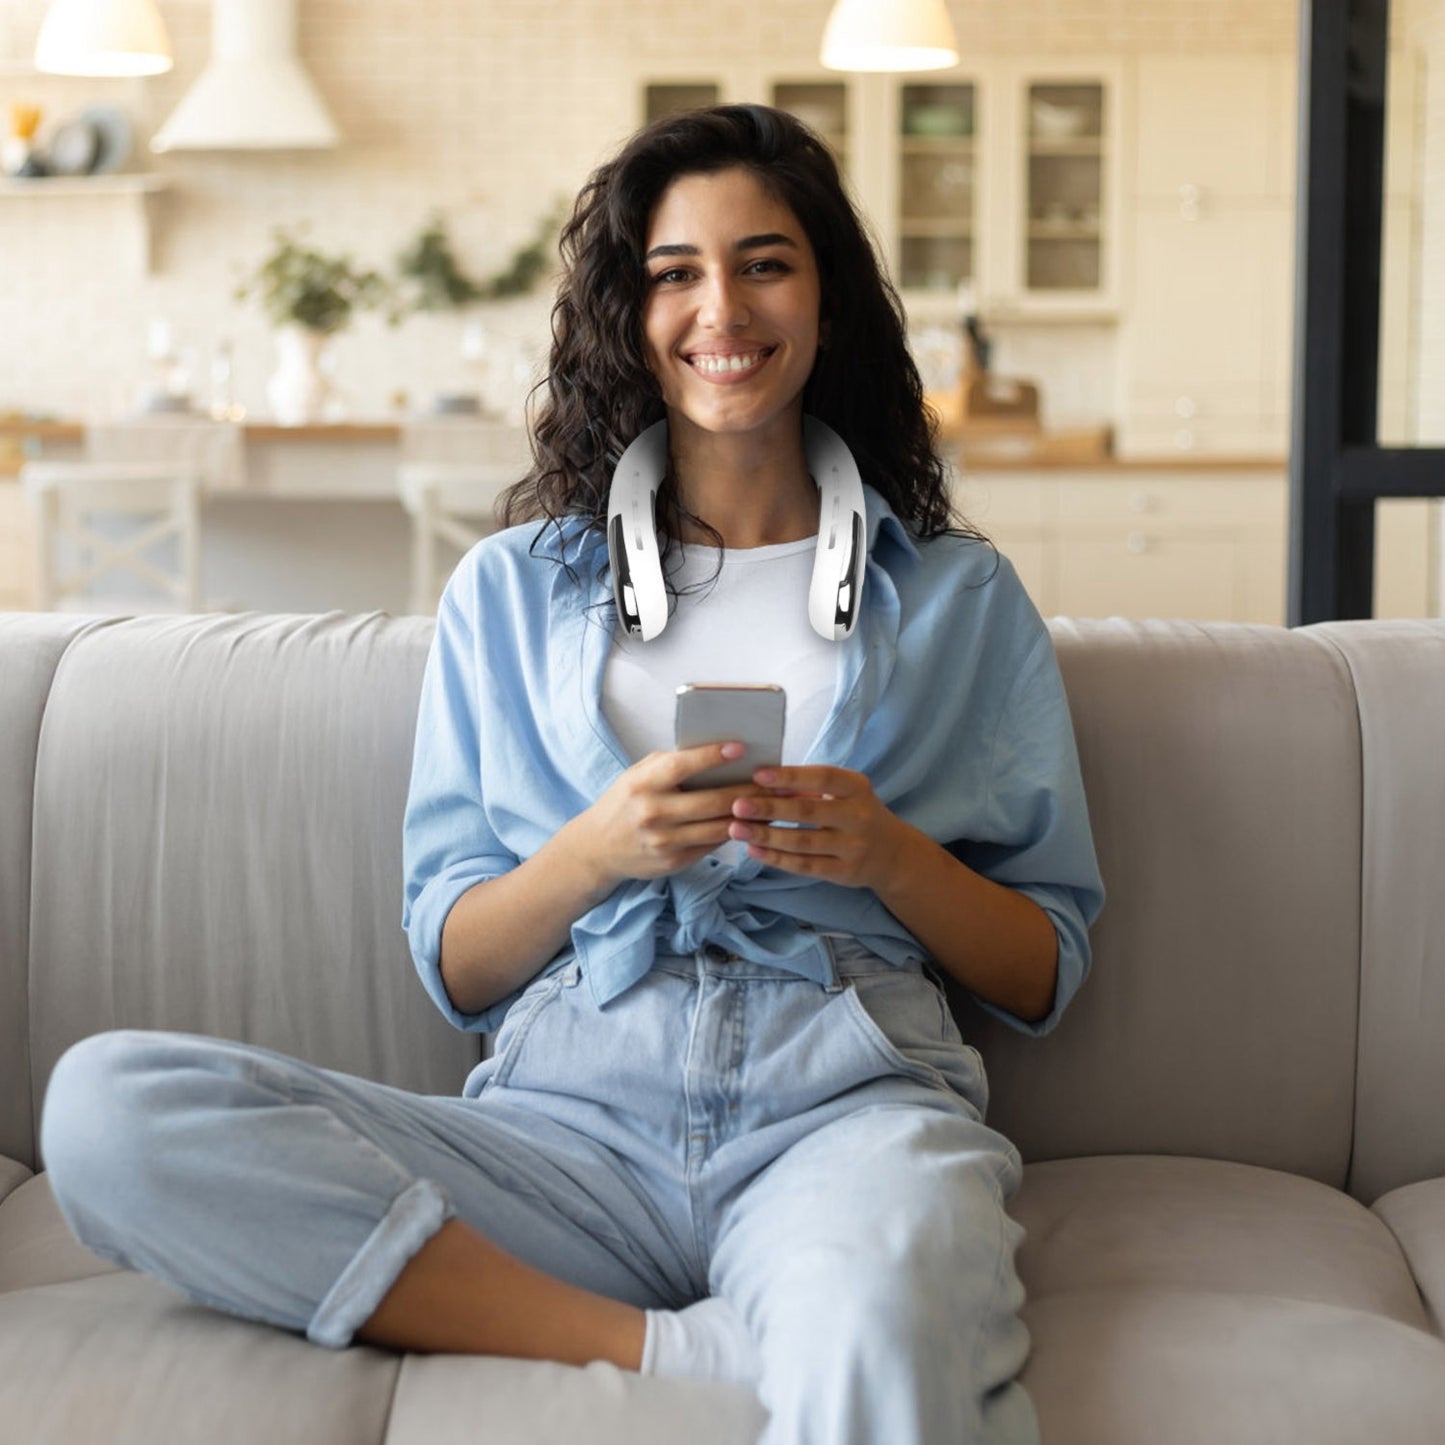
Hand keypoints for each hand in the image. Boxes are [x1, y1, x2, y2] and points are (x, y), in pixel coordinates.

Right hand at [571, 743, 767, 887]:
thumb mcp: (638, 775)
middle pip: (712, 801)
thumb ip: (670, 764)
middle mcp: (653, 813)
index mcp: (643, 784)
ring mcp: (664, 841)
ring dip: (751, 815)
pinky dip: (737, 831)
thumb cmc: (626, 802)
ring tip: (776, 802)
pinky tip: (755, 822)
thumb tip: (717, 753)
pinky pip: (713, 843)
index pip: (681, 766)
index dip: (712, 756)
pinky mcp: (674, 862)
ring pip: (719, 826)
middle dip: (749, 790)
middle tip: (777, 781)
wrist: (598, 848)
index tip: (740, 747)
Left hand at [726, 765, 908, 889]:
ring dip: (766, 836)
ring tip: (736, 829)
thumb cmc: (856, 813)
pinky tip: (753, 851)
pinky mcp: (844, 872)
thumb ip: (812, 785)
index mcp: (857, 788)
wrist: (892, 853)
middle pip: (808, 812)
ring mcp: (853, 847)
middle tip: (737, 805)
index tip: (758, 775)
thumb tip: (762, 779)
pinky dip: (776, 859)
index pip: (823, 778)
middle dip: (769, 808)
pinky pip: (805, 866)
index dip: (790, 776)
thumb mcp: (846, 792)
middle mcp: (858, 817)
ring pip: (802, 842)